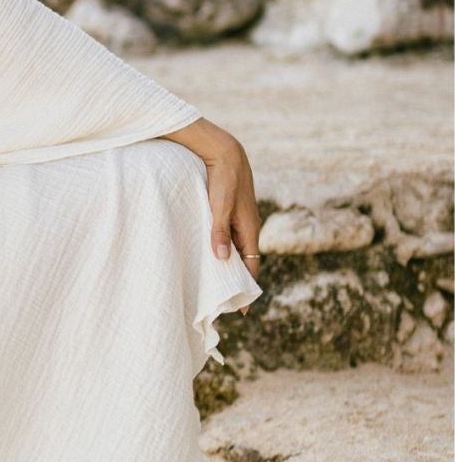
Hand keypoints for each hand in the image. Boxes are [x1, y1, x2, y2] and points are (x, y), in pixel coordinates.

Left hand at [162, 119, 262, 314]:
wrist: (224, 151)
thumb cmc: (223, 178)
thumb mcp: (219, 206)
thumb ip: (218, 231)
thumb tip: (222, 259)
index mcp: (249, 228)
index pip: (251, 265)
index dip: (247, 287)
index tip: (242, 310)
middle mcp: (247, 226)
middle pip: (244, 260)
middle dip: (237, 281)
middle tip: (225, 302)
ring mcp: (239, 219)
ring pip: (236, 249)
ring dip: (228, 265)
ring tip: (215, 285)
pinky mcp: (229, 212)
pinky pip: (228, 238)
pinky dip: (222, 249)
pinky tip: (209, 255)